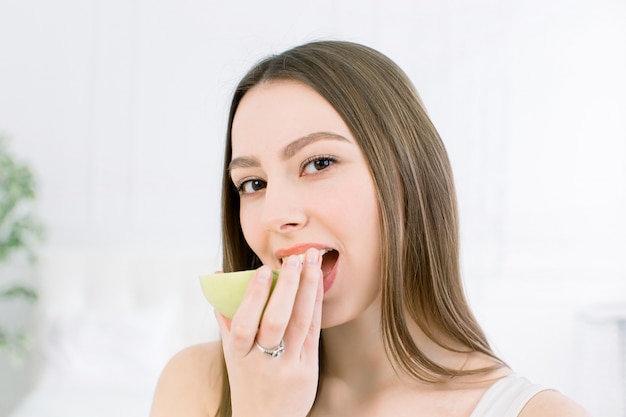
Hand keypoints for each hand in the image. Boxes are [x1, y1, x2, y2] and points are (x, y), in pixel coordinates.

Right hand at [215, 247, 323, 416]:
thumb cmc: (247, 379)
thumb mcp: (231, 354)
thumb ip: (226, 317)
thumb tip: (218, 277)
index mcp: (239, 355)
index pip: (244, 324)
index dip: (255, 297)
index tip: (265, 269)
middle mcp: (263, 362)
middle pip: (276, 322)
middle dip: (287, 288)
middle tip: (295, 259)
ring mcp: (288, 367)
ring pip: (299, 323)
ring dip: (308, 289)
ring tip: (314, 261)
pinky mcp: (308, 369)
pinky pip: (313, 332)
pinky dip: (315, 306)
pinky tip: (318, 285)